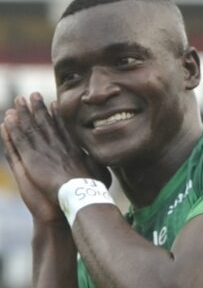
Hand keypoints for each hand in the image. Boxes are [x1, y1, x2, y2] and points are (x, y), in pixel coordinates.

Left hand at [2, 94, 108, 214]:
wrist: (79, 192)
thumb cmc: (92, 187)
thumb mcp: (102, 174)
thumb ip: (100, 167)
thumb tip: (108, 164)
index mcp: (73, 149)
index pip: (63, 128)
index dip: (57, 115)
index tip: (54, 103)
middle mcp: (58, 145)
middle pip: (46, 123)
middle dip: (39, 108)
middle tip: (33, 95)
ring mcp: (45, 150)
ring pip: (31, 127)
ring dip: (24, 113)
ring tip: (18, 100)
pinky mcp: (32, 157)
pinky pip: (20, 140)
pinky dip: (13, 129)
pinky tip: (7, 119)